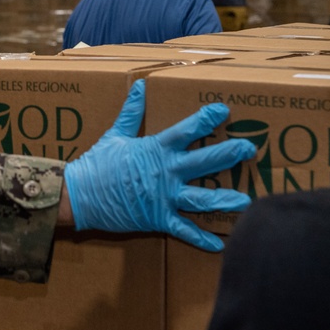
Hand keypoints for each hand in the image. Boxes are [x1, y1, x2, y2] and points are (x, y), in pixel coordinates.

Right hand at [63, 79, 255, 251]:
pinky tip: (218, 244)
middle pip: (203, 161)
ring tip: (246, 200)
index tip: (224, 110)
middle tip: (250, 149)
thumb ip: (132, 111)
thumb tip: (141, 85)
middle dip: (228, 154)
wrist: (79, 195)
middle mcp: (164, 172)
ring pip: (201, 198)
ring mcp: (163, 196)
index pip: (186, 130)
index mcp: (155, 149)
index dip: (206, 119)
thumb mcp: (115, 134)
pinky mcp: (158, 218)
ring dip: (225, 199)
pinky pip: (183, 229)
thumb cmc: (97, 163)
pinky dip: (200, 238)